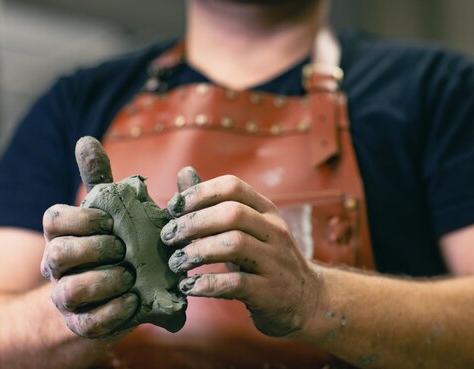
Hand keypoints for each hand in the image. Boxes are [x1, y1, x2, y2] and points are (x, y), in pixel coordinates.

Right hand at [40, 137, 136, 337]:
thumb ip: (98, 179)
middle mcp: (58, 265)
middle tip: (123, 249)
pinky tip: (133, 301)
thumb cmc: (110, 246)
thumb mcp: (107, 212)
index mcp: (64, 235)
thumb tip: (85, 140)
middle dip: (93, 249)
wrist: (108, 297)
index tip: (110, 221)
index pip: (53, 219)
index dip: (81, 218)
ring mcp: (67, 297)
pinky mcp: (82, 324)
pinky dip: (113, 311)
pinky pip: (89, 321)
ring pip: (70, 289)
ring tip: (130, 276)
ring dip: (104, 281)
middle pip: (58, 253)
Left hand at [161, 174, 321, 337]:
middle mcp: (274, 231)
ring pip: (234, 244)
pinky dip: (207, 284)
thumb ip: (213, 203)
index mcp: (266, 210)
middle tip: (168, 237)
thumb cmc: (265, 259)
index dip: (199, 193)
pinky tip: (189, 287)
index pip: (233, 186)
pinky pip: (236, 283)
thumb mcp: (246, 227)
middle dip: (193, 223)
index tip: (173, 209)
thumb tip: (184, 173)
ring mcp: (274, 261)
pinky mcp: (269, 292)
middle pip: (232, 213)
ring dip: (197, 252)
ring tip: (175, 262)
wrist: (305, 299)